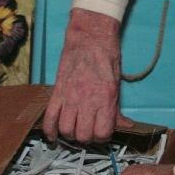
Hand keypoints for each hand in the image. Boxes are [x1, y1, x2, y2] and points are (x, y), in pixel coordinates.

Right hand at [42, 8, 133, 143]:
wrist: (90, 37)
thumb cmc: (107, 57)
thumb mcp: (117, 83)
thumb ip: (117, 108)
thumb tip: (125, 125)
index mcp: (106, 98)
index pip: (102, 133)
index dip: (103, 137)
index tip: (103, 132)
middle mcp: (87, 100)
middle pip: (83, 135)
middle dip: (87, 138)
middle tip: (89, 130)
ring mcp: (70, 97)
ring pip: (66, 130)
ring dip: (71, 134)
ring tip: (75, 129)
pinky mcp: (57, 92)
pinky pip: (49, 118)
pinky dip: (50, 131)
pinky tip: (54, 135)